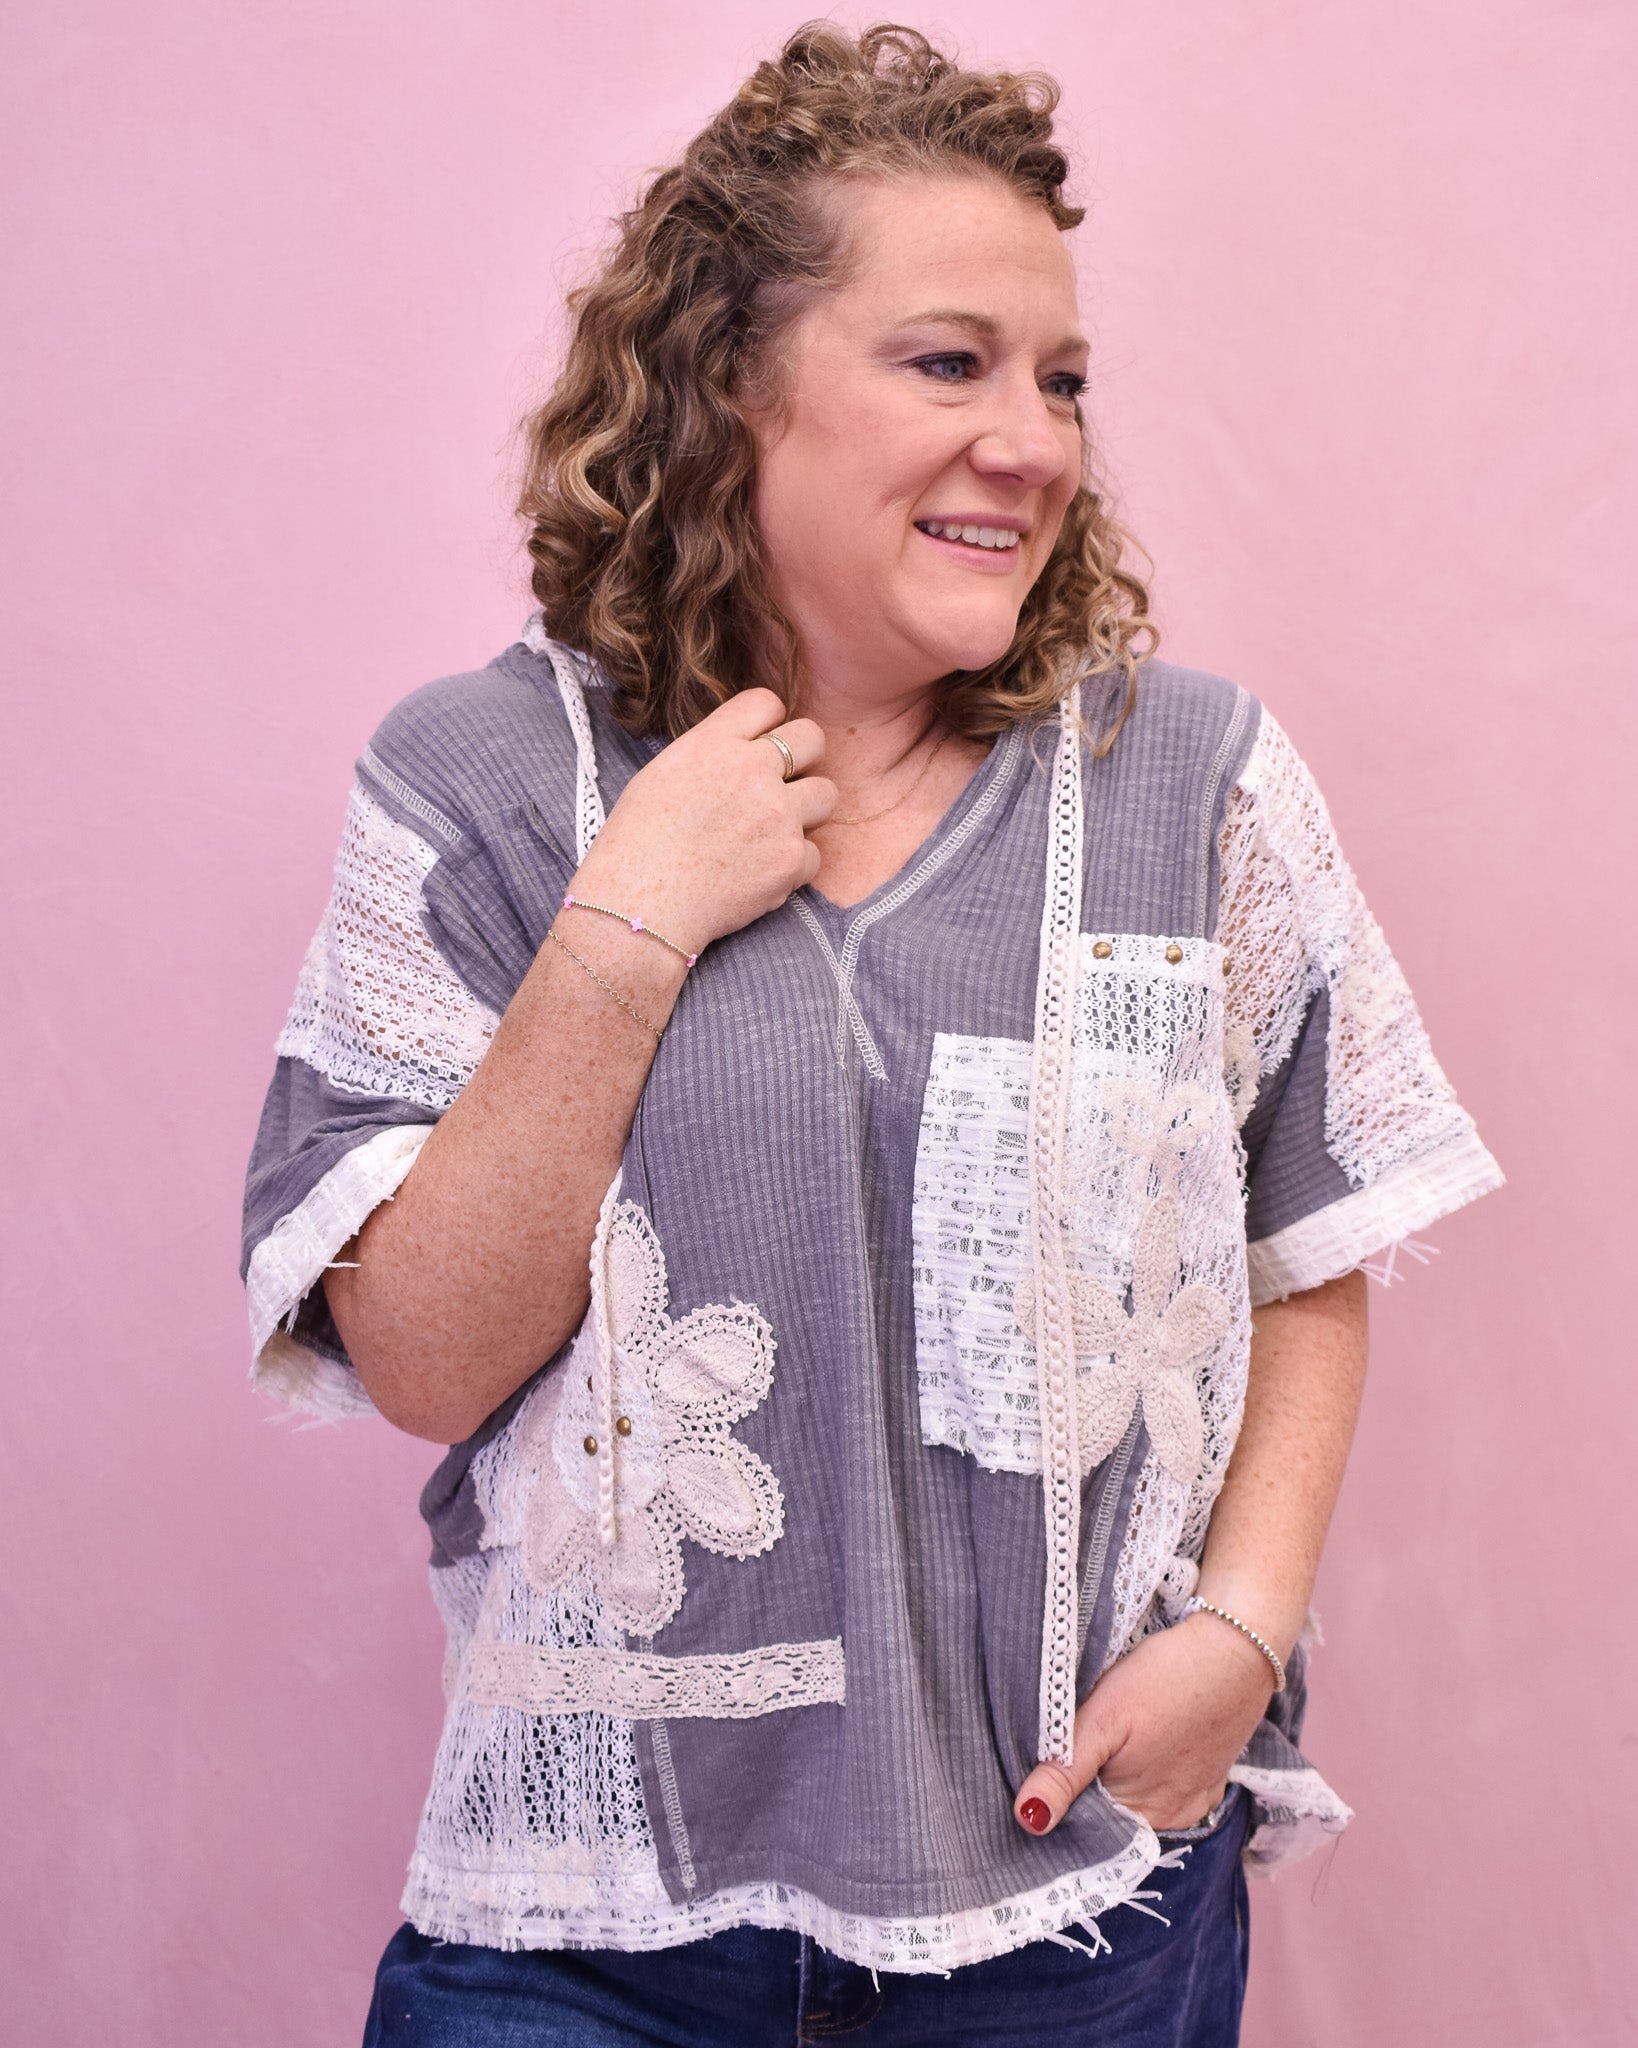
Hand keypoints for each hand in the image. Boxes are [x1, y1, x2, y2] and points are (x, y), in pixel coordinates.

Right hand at [569, 689, 834, 951]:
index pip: (766, 702)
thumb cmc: (636, 845)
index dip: (767, 725)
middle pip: (812, 738)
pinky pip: (814, 853)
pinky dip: (793, 866)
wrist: (639, 907)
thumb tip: (744, 750)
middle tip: (782, 786)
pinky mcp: (791, 859)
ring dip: (805, 811)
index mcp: (714, 743)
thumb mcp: (661, 774)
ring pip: (825, 794)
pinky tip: (758, 874)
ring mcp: (778, 815)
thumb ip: (710, 753)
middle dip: (802, 758)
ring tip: (771, 833)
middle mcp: (752, 770)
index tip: (760, 747)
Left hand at [1013, 1612, 1275, 1835]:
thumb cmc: (1166, 1679)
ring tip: (1099, 1737)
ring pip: (1132, 1800)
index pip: (1080, 1828)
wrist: (1235, 1647)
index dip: (1054, 1800)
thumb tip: (1027, 1821)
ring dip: (1110, 1777)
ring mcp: (1192, 1801)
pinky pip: (1161, 1786)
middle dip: (1080, 1789)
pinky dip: (1142, 1769)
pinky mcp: (1206, 1778)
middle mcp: (1169, 1821)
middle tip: (1062, 1744)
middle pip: (1106, 1815)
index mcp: (1140, 1816)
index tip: (1036, 1768)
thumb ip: (1065, 1773)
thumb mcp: (1104, 1720)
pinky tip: (1133, 1739)